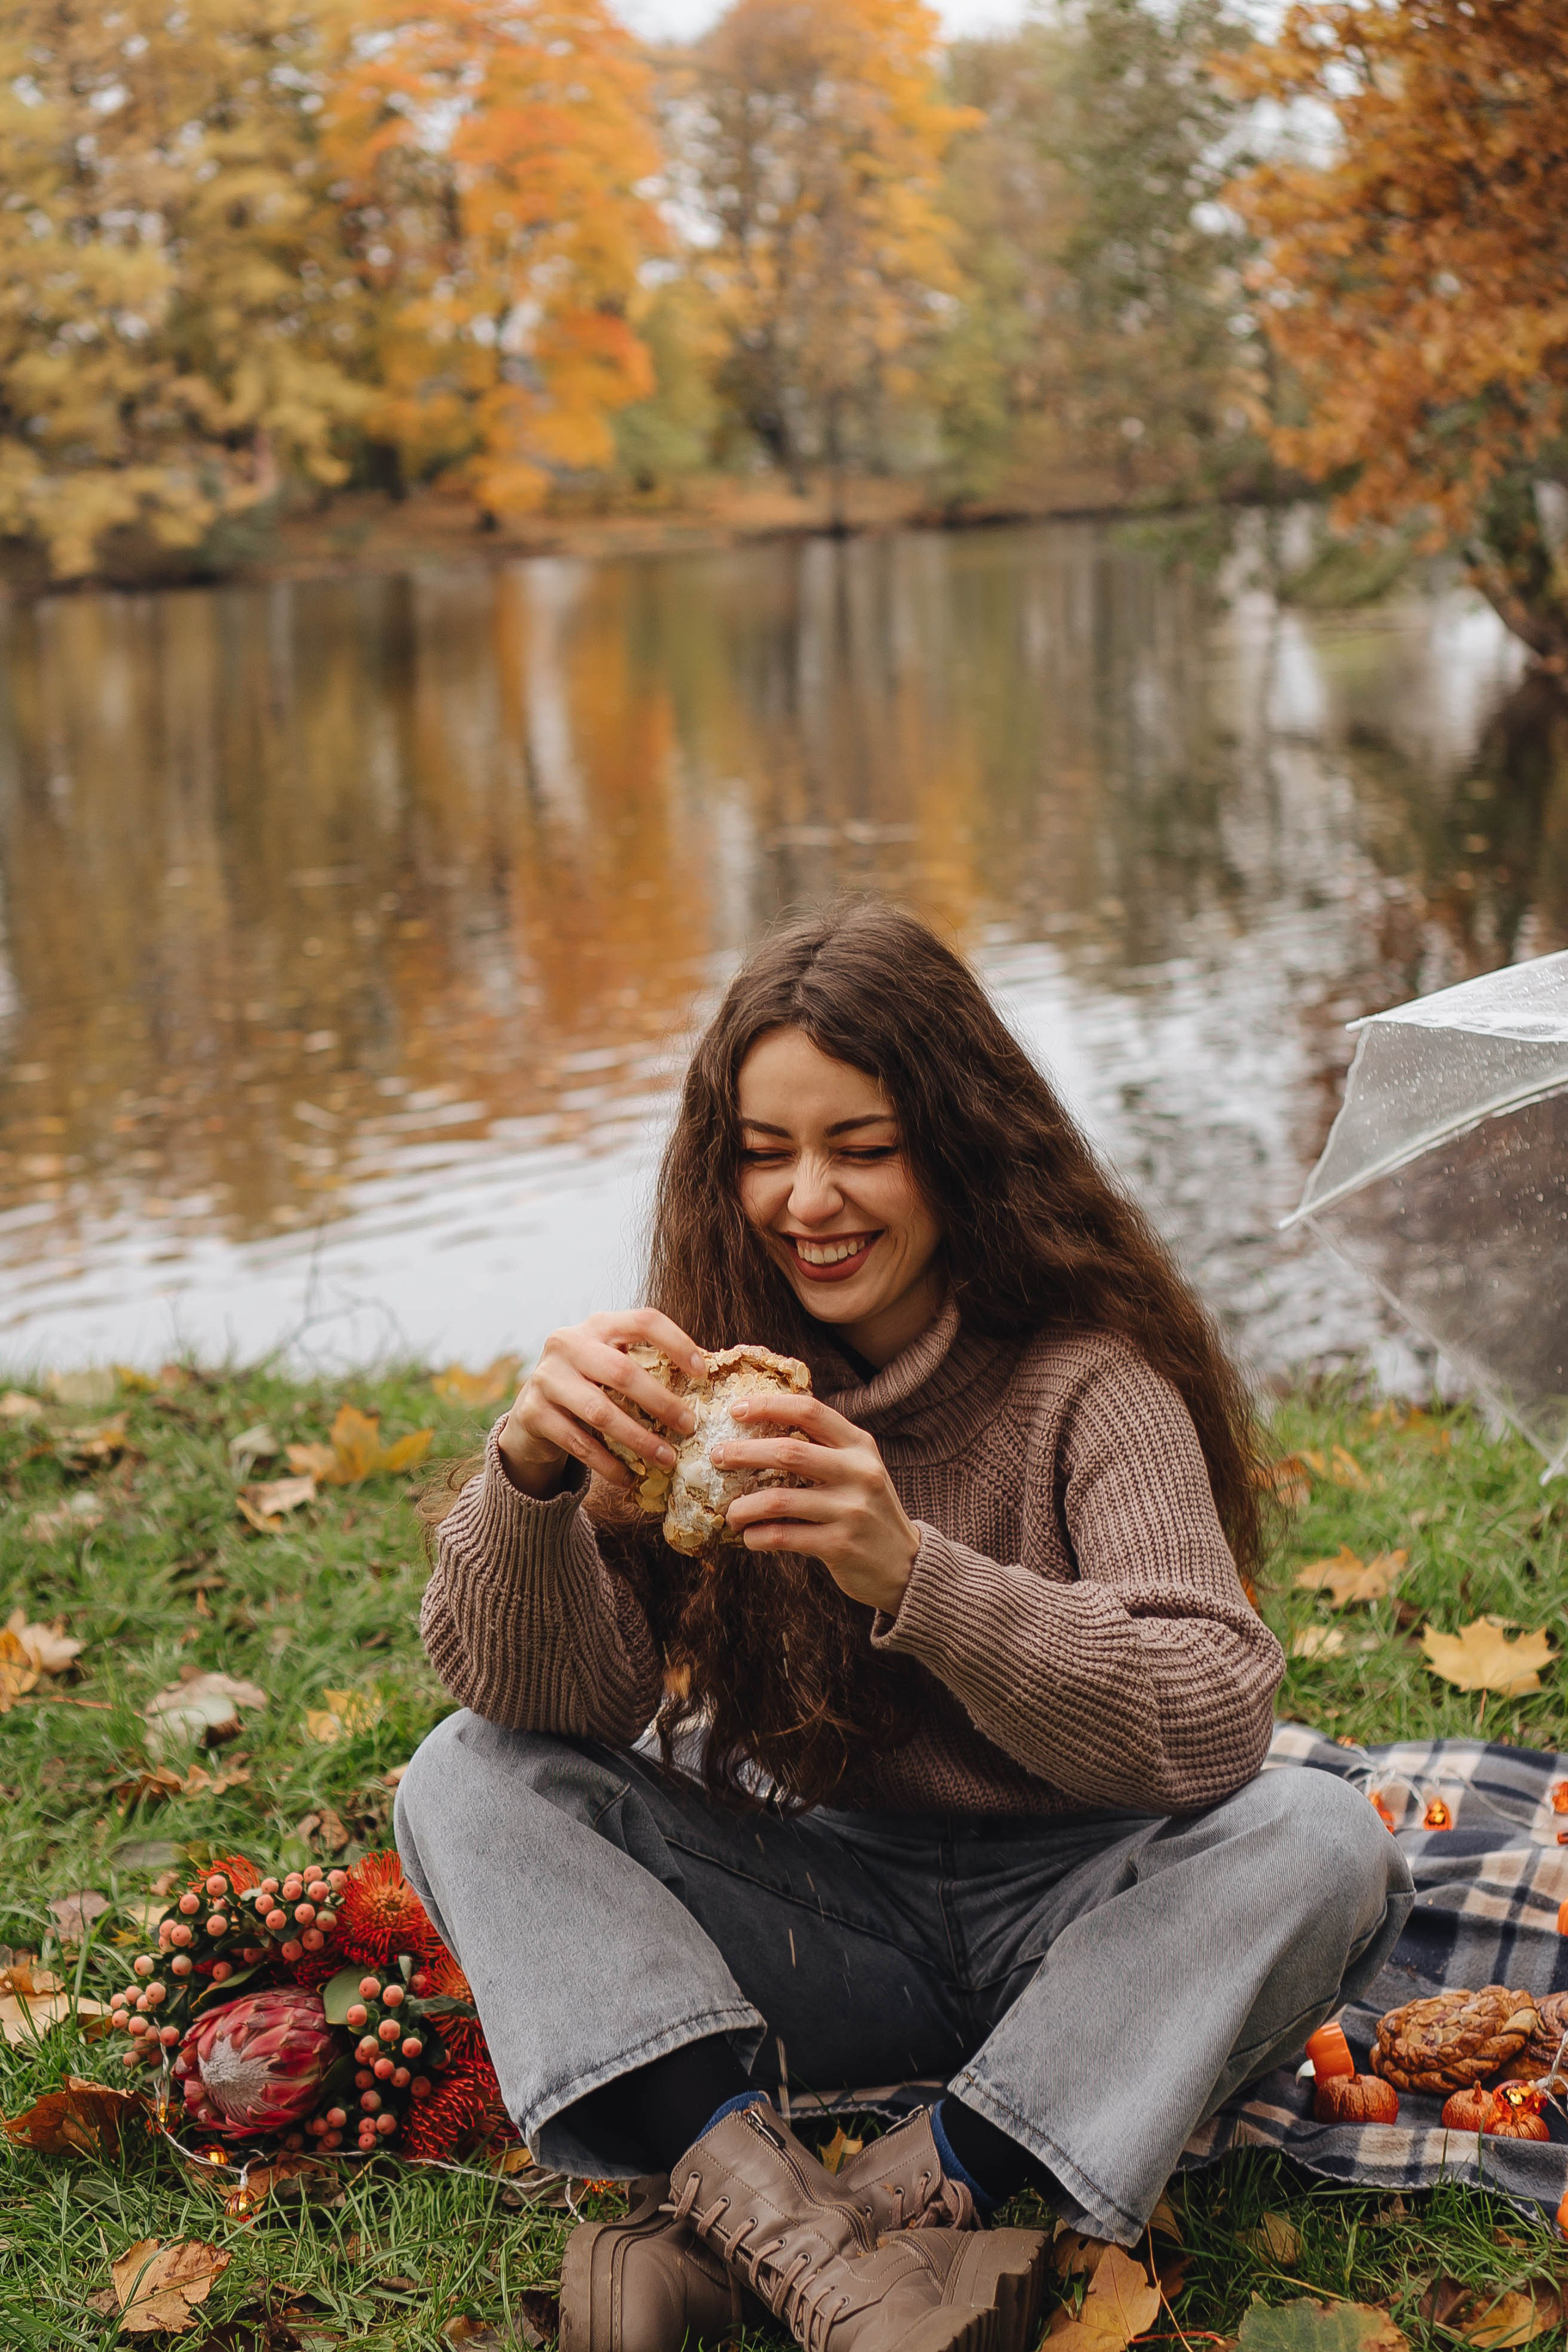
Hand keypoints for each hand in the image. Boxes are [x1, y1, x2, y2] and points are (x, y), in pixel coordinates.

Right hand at [498, 1311, 704, 1499]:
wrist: (531, 1414)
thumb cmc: (589, 1386)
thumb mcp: (612, 1364)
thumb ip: (646, 1363)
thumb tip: (707, 1379)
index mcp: (597, 1325)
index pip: (643, 1320)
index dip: (677, 1343)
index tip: (702, 1373)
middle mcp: (567, 1343)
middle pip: (622, 1371)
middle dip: (661, 1402)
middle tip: (690, 1426)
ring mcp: (546, 1378)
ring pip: (600, 1411)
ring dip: (639, 1440)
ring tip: (667, 1459)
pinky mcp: (532, 1413)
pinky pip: (579, 1443)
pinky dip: (608, 1464)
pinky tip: (630, 1478)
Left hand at [714, 1394, 919, 1615]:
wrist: (906, 1564)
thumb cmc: (869, 1510)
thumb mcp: (859, 1470)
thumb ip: (825, 1448)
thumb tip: (763, 1428)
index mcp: (860, 1445)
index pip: (810, 1411)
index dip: (769, 1405)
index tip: (736, 1410)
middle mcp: (858, 1472)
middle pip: (789, 1452)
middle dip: (744, 1453)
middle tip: (716, 1456)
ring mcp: (850, 1510)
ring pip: (779, 1499)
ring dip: (744, 1506)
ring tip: (730, 1513)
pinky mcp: (840, 1545)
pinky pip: (783, 1537)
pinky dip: (758, 1537)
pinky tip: (750, 1538)